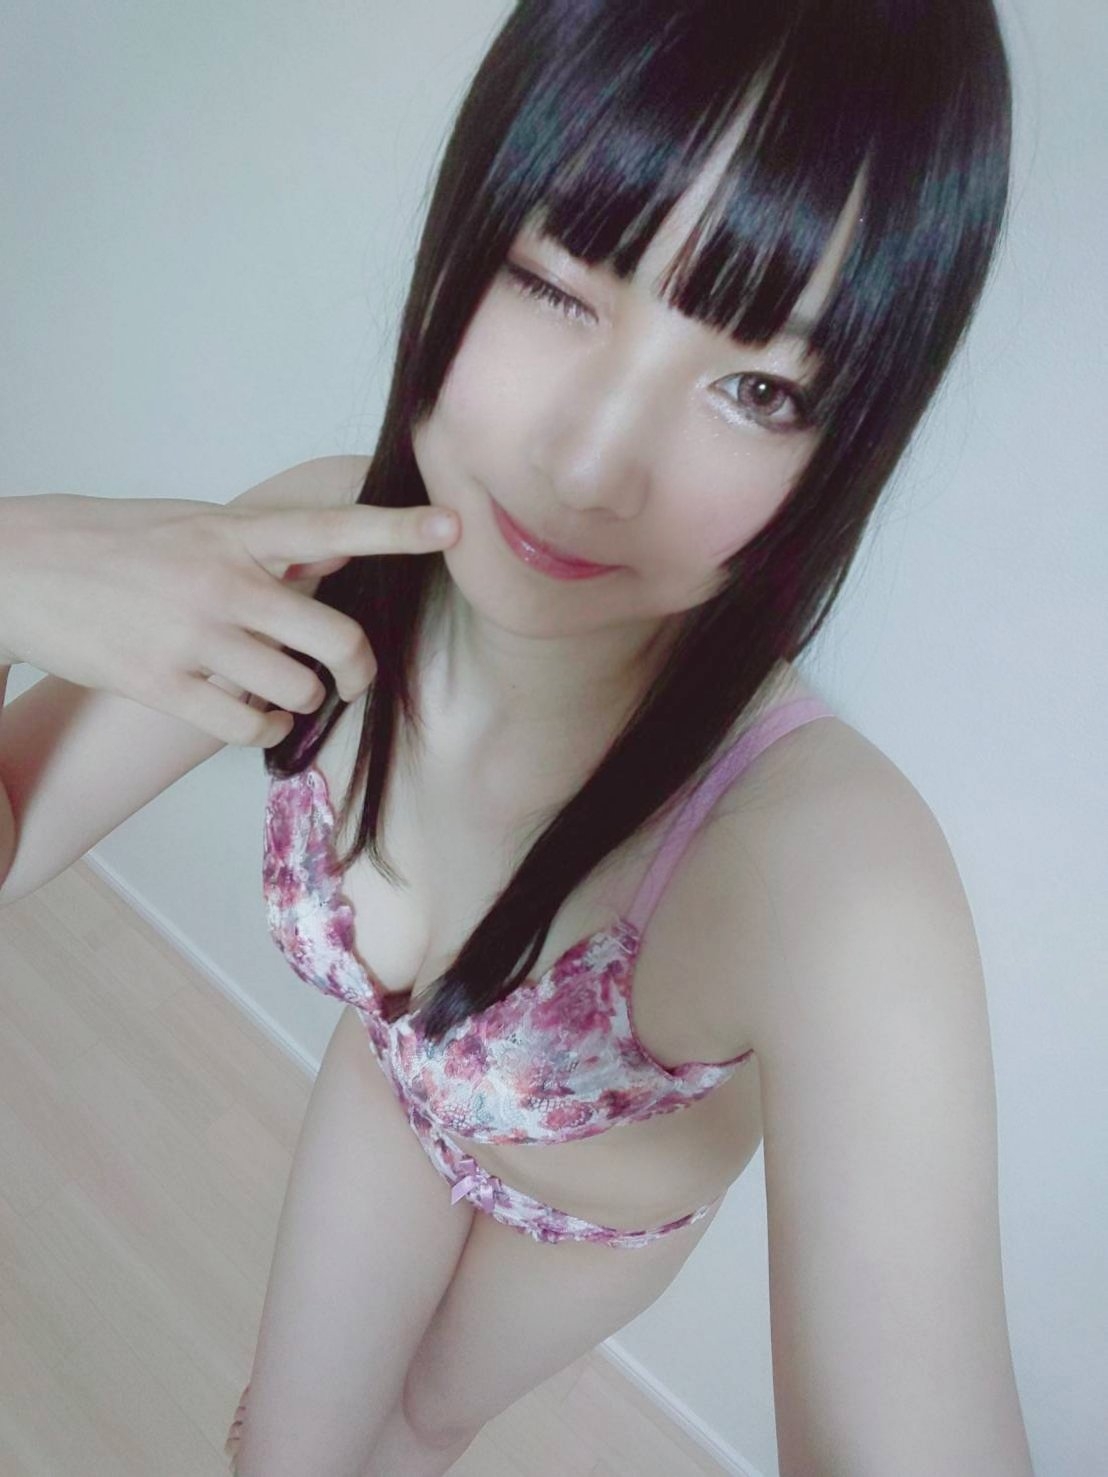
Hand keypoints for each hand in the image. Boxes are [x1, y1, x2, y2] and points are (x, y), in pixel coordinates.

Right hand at [0, 492, 459, 746]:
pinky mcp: (162, 685)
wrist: (20, 568)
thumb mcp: (196, 522)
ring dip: (303, 701)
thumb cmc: (115, 543)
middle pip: (336, 641)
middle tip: (352, 678)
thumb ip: (267, 544)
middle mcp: (223, 583)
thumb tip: (341, 551)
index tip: (455, 528)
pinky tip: (254, 715)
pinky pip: (249, 726)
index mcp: (235, 533)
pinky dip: (265, 728)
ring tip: (281, 691)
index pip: (335, 527)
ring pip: (297, 692)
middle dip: (357, 670)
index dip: (400, 530)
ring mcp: (194, 638)